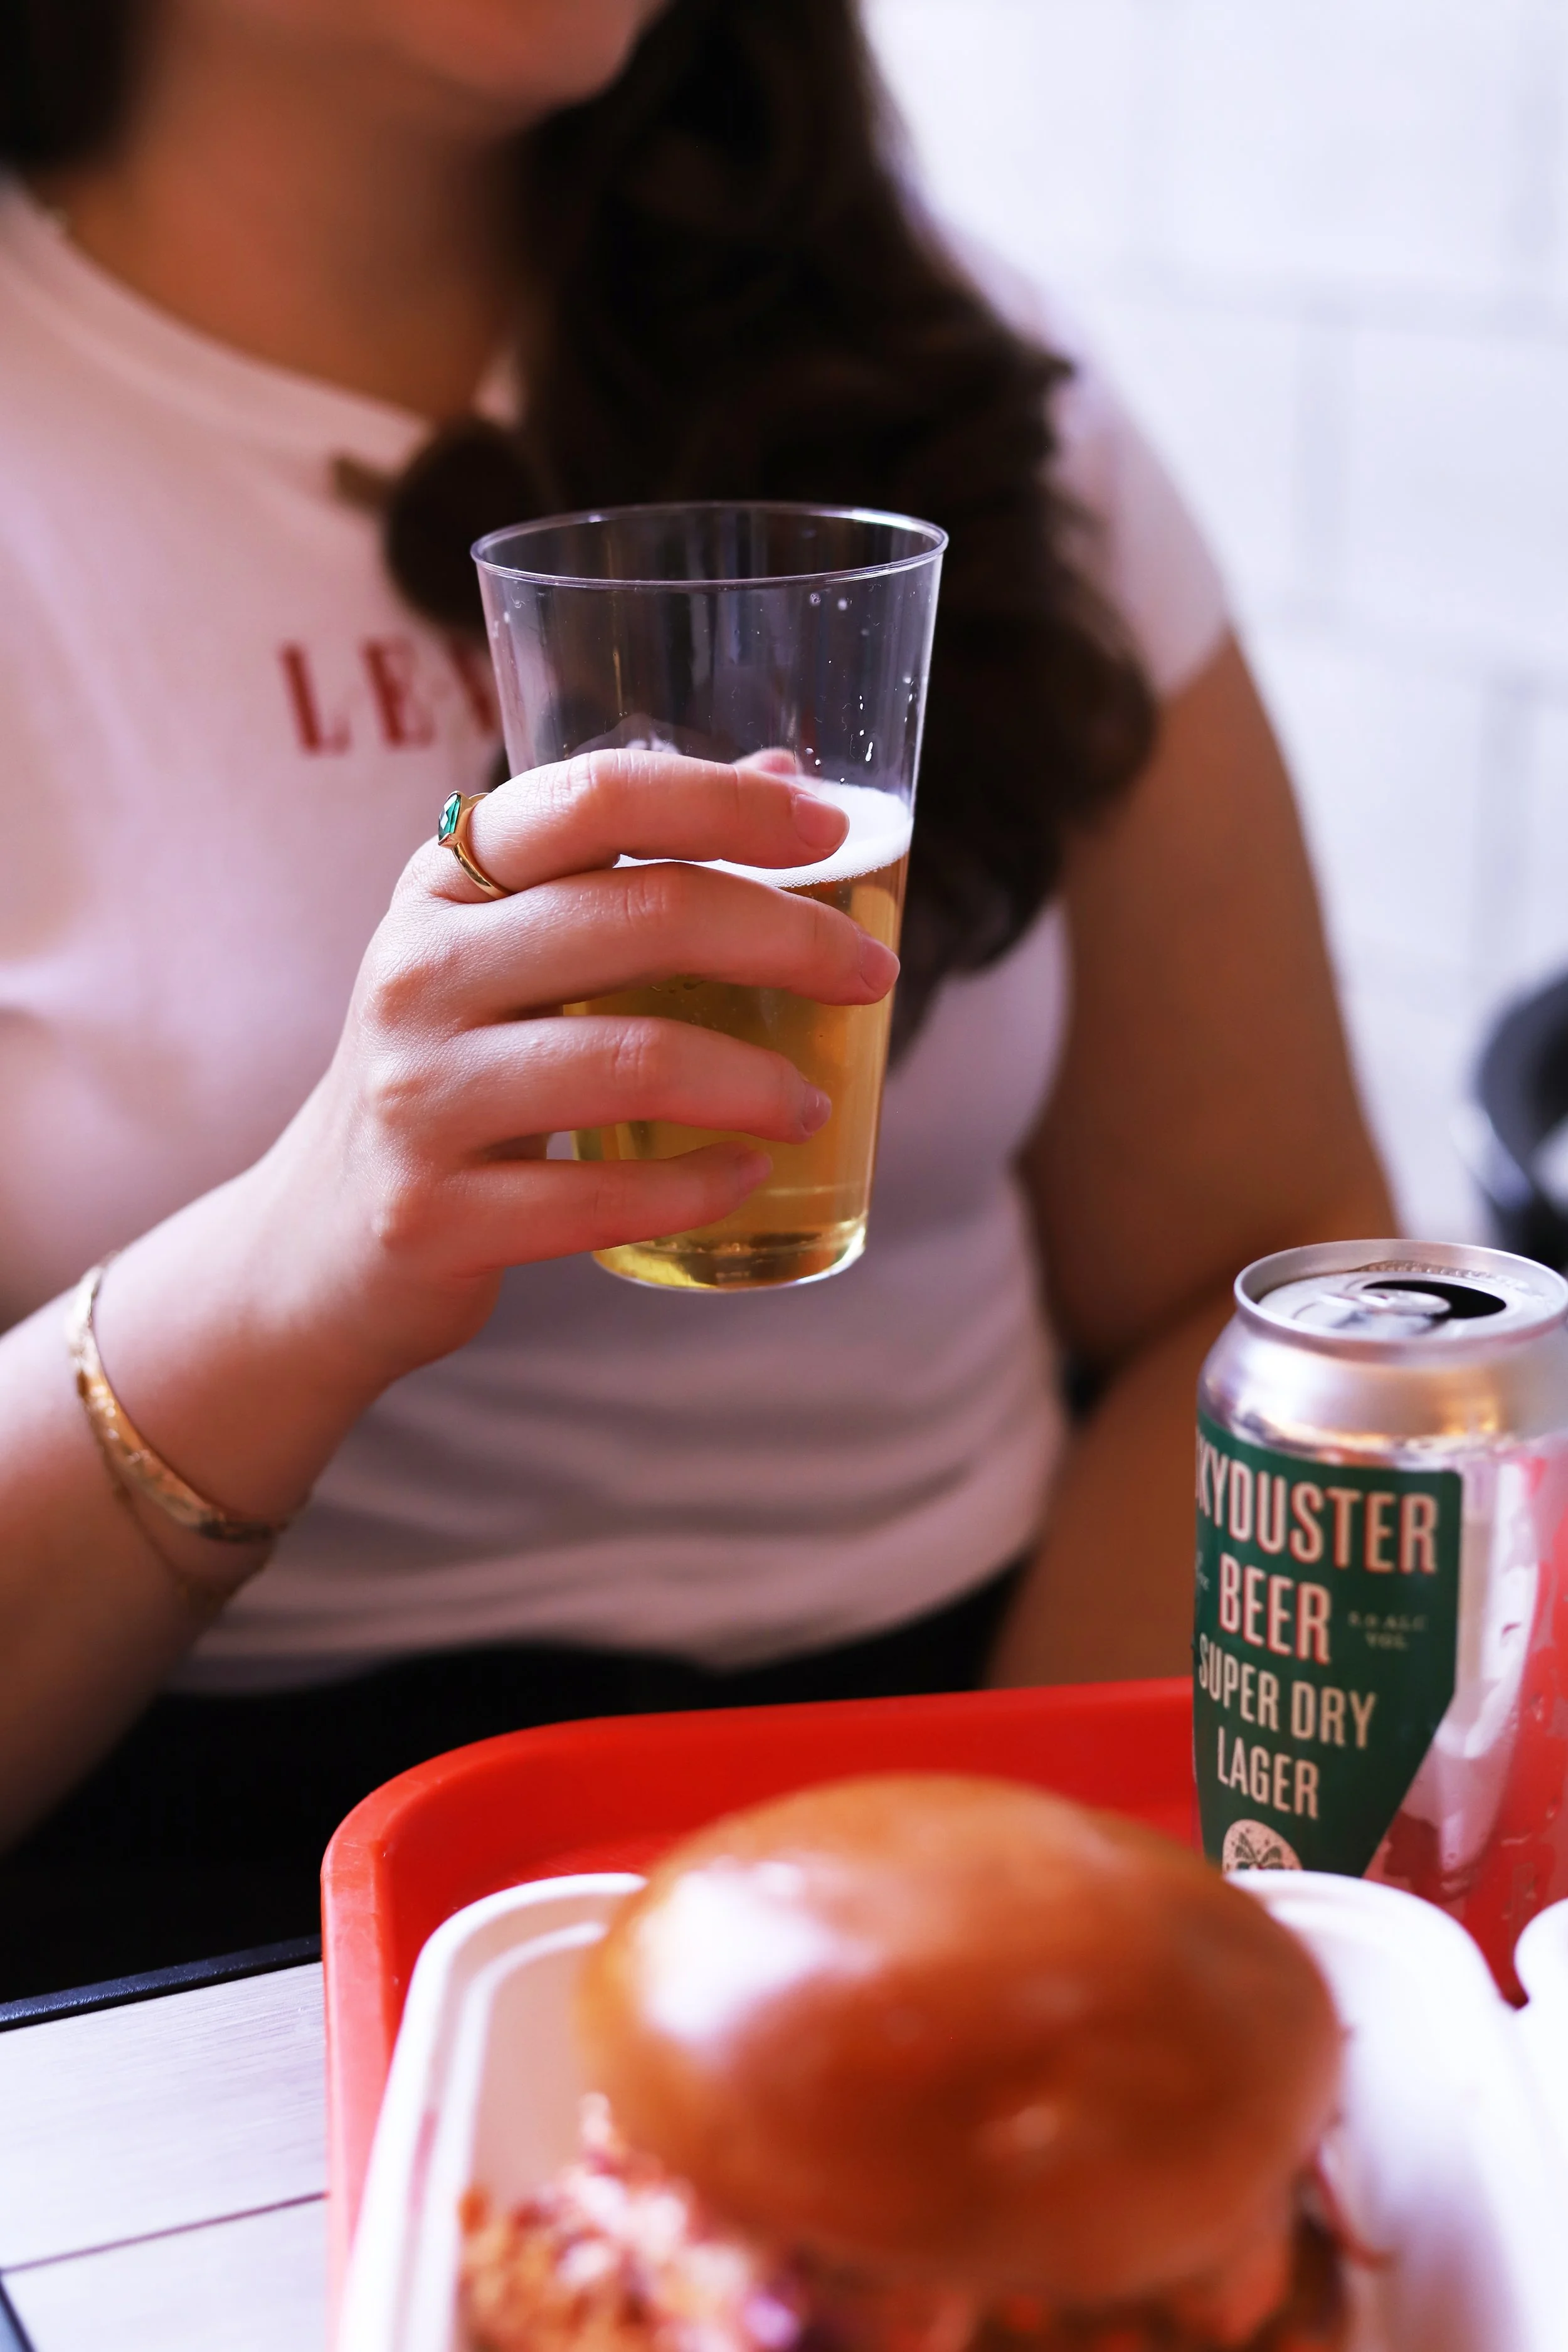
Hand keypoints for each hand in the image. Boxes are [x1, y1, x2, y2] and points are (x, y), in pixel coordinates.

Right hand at [259, 748, 898, 1380]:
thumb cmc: (454, 1070)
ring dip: (758, 1081)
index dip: (727, 800)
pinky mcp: (433, 1212)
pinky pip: (602, 1197)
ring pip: (634, 1058)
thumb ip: (628, 867)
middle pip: (642, 917)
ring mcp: (416, 1094)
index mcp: (443, 883)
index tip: (831, 829)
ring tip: (814, 1102)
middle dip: (789, 939)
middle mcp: (418, 970)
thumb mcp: (507, 949)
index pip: (595, 796)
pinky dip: (699, 1186)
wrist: (322, 1239)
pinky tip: (747, 1175)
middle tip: (872, 975)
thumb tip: (788, 775)